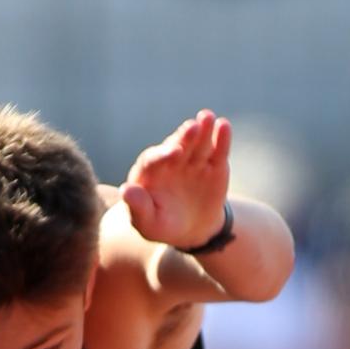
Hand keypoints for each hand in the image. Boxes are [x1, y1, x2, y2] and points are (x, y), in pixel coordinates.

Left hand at [122, 109, 231, 255]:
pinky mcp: (213, 164)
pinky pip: (217, 150)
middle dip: (184, 137)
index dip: (162, 156)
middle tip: (192, 127)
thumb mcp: (148, 223)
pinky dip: (221, 138)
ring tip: (208, 118)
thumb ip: (137, 207)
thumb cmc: (163, 226)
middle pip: (176, 145)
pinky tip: (224, 126)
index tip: (174, 153)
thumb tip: (126, 191)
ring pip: (197, 143)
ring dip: (203, 129)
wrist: (192, 230)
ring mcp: (192, 160)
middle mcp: (170, 161)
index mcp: (149, 173)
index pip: (152, 161)